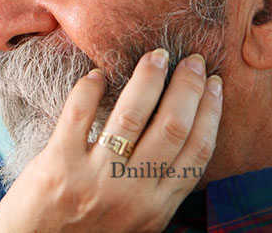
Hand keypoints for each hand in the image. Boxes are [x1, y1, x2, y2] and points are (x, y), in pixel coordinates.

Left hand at [0, 49, 222, 232]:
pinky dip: (90, 88)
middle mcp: (132, 193)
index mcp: (157, 206)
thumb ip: (154, 185)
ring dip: (148, 79)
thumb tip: (178, 133)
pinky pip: (80, 114)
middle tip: (189, 59)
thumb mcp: (135, 219)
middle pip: (172, 127)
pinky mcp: (58, 165)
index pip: (197, 151)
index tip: (212, 83)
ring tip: (156, 56)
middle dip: (186, 87)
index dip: (209, 111)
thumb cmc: (85, 232)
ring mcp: (95, 179)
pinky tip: (98, 73)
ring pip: (132, 116)